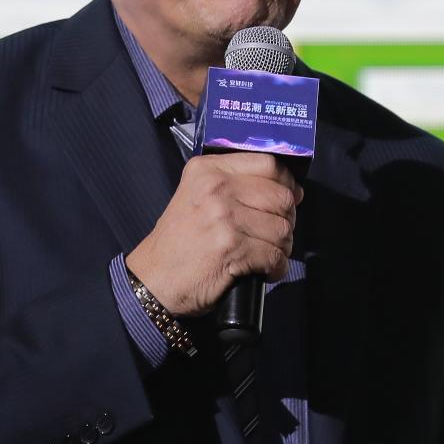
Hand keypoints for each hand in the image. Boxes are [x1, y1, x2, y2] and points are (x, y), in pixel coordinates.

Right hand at [124, 152, 300, 316]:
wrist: (153, 280)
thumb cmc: (178, 241)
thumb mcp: (196, 196)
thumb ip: (233, 185)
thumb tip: (289, 190)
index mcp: (209, 170)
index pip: (268, 163)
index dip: (287, 182)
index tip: (290, 198)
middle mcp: (217, 189)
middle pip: (281, 197)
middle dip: (287, 220)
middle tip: (276, 235)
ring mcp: (225, 218)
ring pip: (282, 229)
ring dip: (282, 248)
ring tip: (267, 255)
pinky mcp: (233, 248)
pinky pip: (275, 256)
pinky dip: (276, 268)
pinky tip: (264, 271)